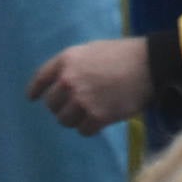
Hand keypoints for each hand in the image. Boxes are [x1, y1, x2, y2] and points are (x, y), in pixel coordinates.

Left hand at [28, 35, 152, 132]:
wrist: (150, 64)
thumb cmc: (123, 54)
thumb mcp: (92, 51)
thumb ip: (73, 66)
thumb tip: (61, 86)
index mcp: (67, 60)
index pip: (41, 79)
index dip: (35, 90)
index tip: (32, 98)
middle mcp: (69, 80)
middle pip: (52, 105)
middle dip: (62, 107)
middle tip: (77, 105)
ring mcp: (82, 100)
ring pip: (65, 121)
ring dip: (76, 119)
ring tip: (91, 112)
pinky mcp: (97, 116)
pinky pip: (83, 130)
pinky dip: (90, 127)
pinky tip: (100, 119)